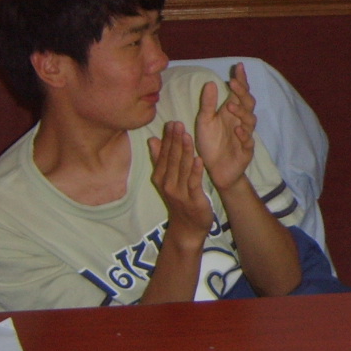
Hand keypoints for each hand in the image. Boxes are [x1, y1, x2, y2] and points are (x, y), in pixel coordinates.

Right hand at [147, 121, 214, 244]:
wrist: (187, 228)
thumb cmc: (179, 200)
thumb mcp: (166, 180)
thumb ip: (160, 160)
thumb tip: (152, 139)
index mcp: (161, 178)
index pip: (164, 154)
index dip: (168, 138)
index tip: (171, 122)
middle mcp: (168, 184)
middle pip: (171, 159)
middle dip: (175, 141)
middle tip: (177, 123)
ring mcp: (180, 193)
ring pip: (182, 168)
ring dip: (184, 151)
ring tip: (186, 135)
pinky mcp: (193, 199)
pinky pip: (194, 183)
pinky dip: (196, 171)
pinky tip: (199, 159)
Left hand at [193, 66, 256, 193]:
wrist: (217, 170)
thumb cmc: (211, 144)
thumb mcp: (204, 121)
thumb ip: (208, 104)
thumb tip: (211, 82)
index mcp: (231, 112)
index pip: (239, 93)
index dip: (240, 80)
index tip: (238, 67)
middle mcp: (240, 121)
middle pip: (248, 103)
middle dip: (242, 92)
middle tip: (233, 83)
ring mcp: (245, 135)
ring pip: (250, 120)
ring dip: (241, 112)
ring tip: (230, 105)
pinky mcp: (246, 150)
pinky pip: (248, 141)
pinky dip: (243, 135)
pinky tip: (237, 129)